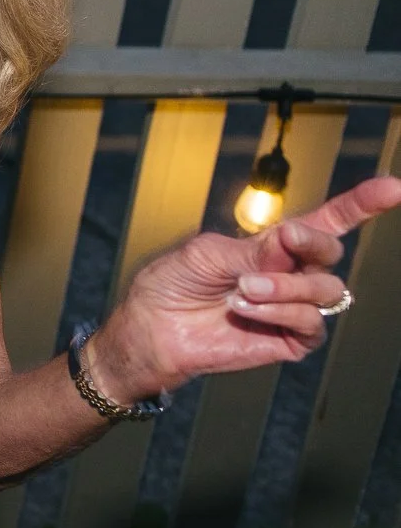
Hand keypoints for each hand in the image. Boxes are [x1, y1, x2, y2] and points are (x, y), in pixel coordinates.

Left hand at [96, 176, 400, 400]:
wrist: (152, 330)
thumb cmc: (171, 285)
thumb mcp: (207, 252)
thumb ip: (255, 248)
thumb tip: (293, 237)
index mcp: (273, 245)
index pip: (327, 222)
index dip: (361, 204)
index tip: (393, 188)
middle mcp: (291, 273)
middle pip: (330, 252)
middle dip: (310, 244)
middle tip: (280, 243)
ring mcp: (293, 307)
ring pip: (324, 289)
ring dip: (285, 286)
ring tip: (243, 289)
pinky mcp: (290, 339)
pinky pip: (311, 322)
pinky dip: (280, 312)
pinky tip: (246, 310)